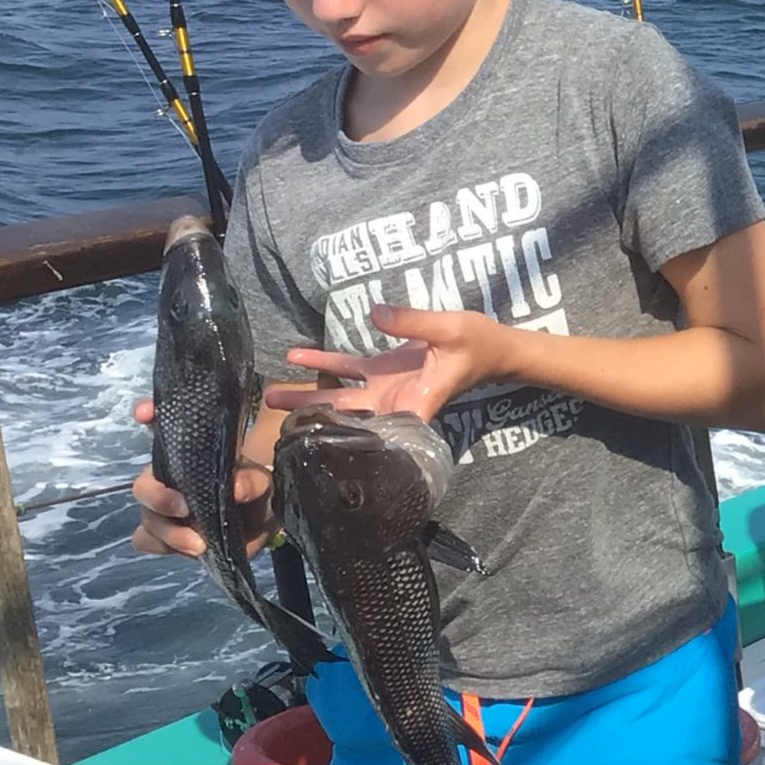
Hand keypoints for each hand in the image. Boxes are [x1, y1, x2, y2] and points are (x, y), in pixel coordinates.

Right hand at [127, 397, 271, 558]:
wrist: (261, 522)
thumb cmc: (256, 489)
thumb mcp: (261, 482)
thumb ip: (251, 481)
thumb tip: (235, 489)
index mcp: (189, 453)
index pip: (161, 428)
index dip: (147, 415)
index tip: (144, 414)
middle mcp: (168, 478)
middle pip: (142, 485)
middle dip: (158, 497)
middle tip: (185, 509)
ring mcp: (163, 508)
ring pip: (145, 517)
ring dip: (168, 532)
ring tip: (199, 544)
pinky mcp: (164, 536)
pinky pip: (145, 540)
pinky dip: (160, 546)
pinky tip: (185, 549)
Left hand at [263, 304, 513, 421]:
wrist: (492, 348)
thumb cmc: (479, 344)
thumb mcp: (451, 329)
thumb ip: (412, 322)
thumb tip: (375, 313)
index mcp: (416, 403)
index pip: (382, 432)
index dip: (355, 443)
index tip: (324, 451)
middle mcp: (396, 402)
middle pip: (348, 418)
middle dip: (313, 421)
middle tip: (276, 428)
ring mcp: (387, 388)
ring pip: (340, 396)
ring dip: (307, 397)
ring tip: (271, 398)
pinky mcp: (384, 371)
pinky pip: (347, 370)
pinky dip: (322, 364)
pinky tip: (294, 356)